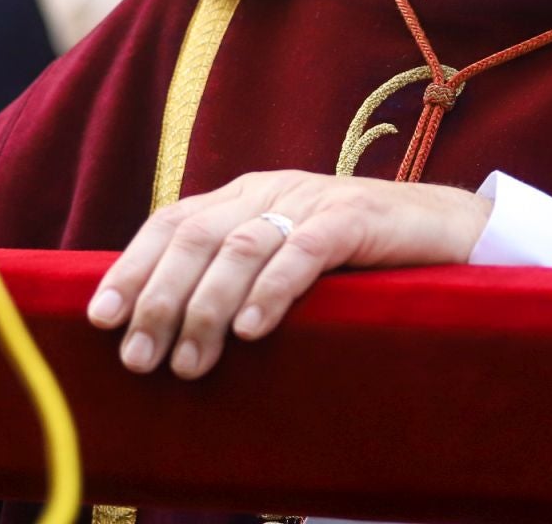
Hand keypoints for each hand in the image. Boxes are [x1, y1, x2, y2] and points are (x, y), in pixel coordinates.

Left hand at [85, 170, 493, 378]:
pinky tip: (253, 330)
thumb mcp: (286, 260)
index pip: (171, 222)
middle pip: (195, 236)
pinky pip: (305, 249)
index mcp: (245, 195)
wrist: (450, 232)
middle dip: (158, 298)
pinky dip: (274, 289)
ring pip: (241, 245)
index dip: (131, 267)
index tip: (100, 319)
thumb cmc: (359, 260)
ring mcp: (313, 198)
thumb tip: (166, 332)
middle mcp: (270, 189)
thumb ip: (236, 277)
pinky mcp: (357, 217)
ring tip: (189, 362)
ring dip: (207, 307)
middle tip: (139, 358)